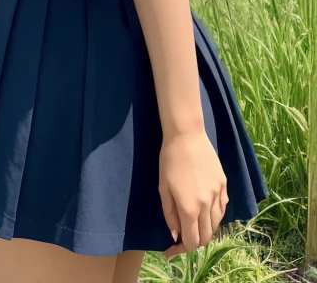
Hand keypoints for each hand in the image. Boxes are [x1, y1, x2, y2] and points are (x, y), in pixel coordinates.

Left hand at [160, 130, 228, 257]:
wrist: (186, 136)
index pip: (191, 241)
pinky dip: (214, 216)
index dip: (180, 249)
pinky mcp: (224, 185)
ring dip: (205, 230)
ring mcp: (219, 195)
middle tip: (182, 238)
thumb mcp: (163, 188)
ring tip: (193, 224)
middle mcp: (207, 205)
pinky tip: (205, 211)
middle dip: (193, 242)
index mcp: (190, 208)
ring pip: (216, 224)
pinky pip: (223, 209)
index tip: (170, 250)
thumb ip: (170, 214)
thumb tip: (176, 235)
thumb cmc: (169, 160)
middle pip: (206, 236)